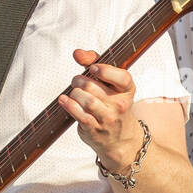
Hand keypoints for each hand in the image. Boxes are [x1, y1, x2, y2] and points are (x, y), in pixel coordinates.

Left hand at [58, 49, 143, 170]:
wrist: (120, 139)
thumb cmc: (112, 106)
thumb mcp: (112, 85)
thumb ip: (96, 63)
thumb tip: (78, 53)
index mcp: (127, 91)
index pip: (122, 77)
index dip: (105, 70)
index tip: (93, 68)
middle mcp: (120, 105)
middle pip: (93, 86)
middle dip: (79, 80)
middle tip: (77, 82)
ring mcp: (107, 118)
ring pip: (85, 99)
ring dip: (74, 92)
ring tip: (75, 92)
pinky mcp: (94, 129)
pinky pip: (78, 113)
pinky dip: (68, 104)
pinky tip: (64, 100)